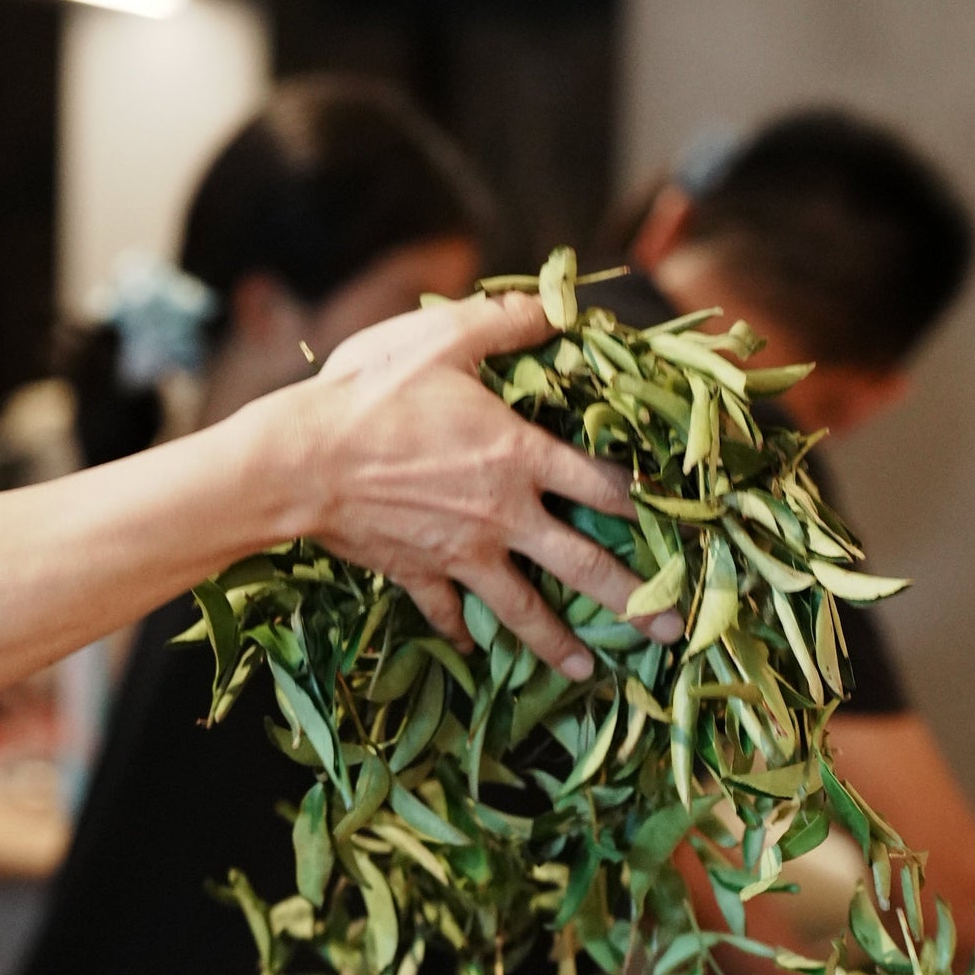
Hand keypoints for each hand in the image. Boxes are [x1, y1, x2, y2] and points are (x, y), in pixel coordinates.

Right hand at [281, 293, 680, 675]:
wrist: (301, 461)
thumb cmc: (371, 395)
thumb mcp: (441, 340)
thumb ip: (503, 321)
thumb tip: (553, 303)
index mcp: (519, 457)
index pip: (601, 484)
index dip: (641, 500)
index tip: (672, 518)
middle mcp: (502, 516)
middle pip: (583, 566)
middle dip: (635, 601)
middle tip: (671, 629)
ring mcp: (460, 553)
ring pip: (523, 610)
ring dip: (559, 643)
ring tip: (588, 671)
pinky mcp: (417, 573)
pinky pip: (448, 612)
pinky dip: (462, 631)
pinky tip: (473, 647)